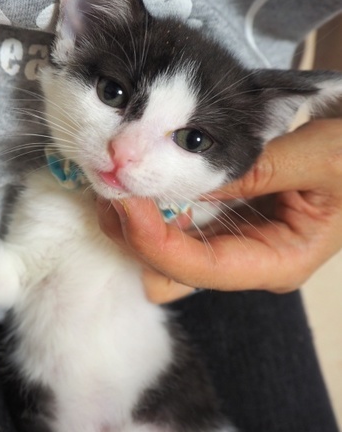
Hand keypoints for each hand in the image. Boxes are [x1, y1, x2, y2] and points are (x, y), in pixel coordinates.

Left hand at [96, 119, 341, 302]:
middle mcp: (247, 261)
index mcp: (276, 261)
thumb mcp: (320, 159)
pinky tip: (140, 179)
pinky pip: (177, 223)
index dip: (153, 241)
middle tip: (112, 189)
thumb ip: (258, 170)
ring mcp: (233, 242)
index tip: (124, 200)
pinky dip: (153, 205)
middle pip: (171, 273)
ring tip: (116, 181)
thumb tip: (191, 179)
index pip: (198, 269)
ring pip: (166, 252)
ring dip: (136, 222)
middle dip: (135, 239)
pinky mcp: (225, 220)